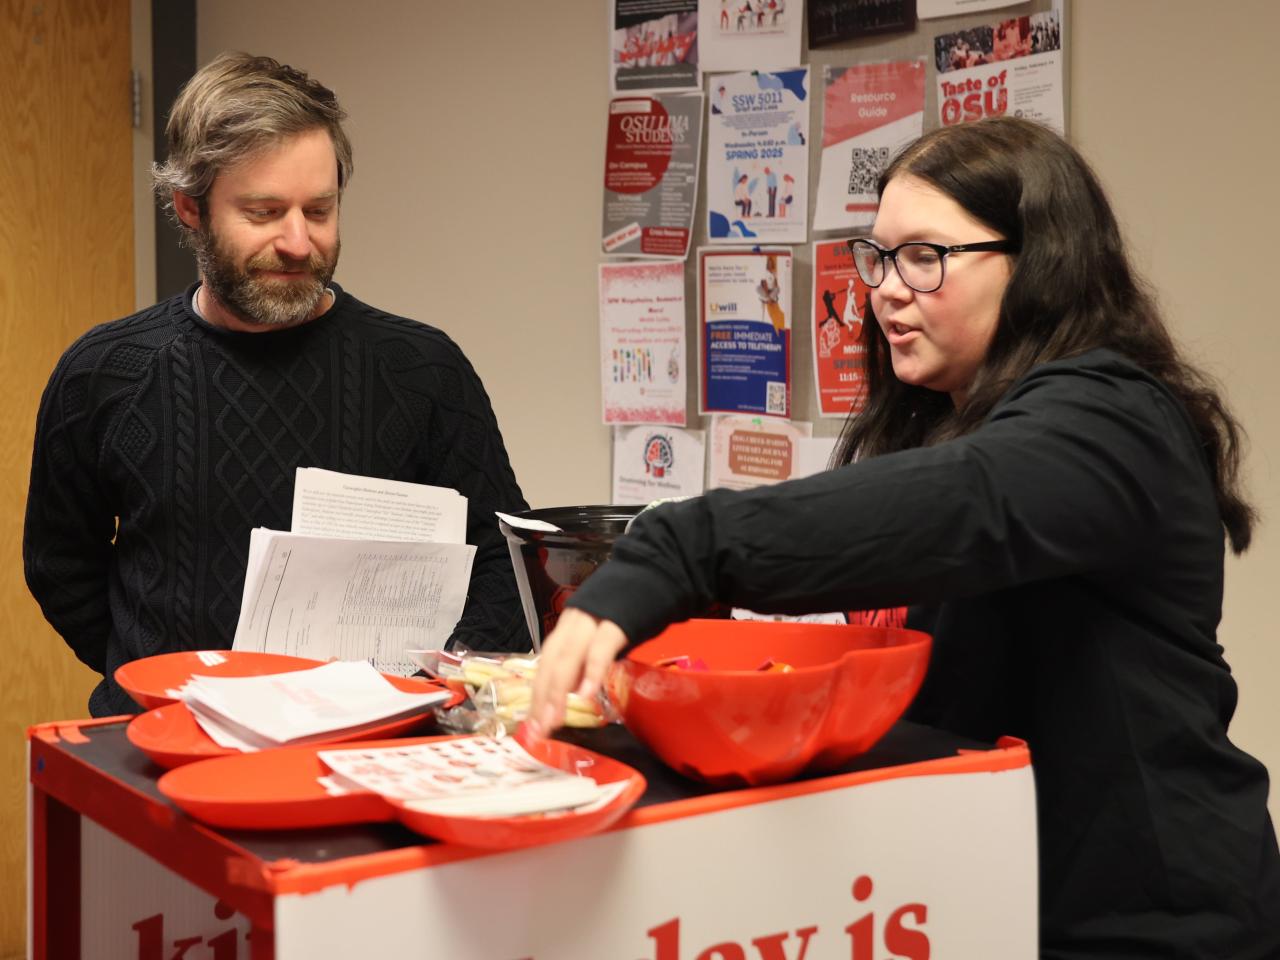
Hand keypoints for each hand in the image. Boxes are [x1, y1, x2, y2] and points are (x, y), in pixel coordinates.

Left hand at [529, 608, 628, 735]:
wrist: (659, 568)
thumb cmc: (633, 604)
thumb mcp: (602, 632)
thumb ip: (588, 658)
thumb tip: (573, 690)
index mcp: (570, 625)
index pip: (546, 662)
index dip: (538, 693)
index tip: (533, 724)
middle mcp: (574, 620)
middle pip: (551, 661)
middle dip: (543, 697)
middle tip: (540, 729)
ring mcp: (594, 618)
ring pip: (568, 656)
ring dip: (558, 690)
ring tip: (555, 719)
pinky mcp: (618, 620)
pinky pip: (601, 648)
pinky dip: (591, 671)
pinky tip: (586, 694)